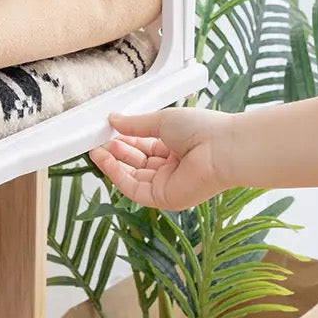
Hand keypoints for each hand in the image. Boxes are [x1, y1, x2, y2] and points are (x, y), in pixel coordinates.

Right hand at [89, 108, 233, 209]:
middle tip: (97, 140)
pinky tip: (105, 161)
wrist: (222, 149)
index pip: (142, 145)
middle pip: (135, 162)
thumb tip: (113, 119)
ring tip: (96, 149)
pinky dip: (117, 176)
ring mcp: (167, 185)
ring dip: (112, 163)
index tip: (106, 131)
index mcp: (174, 148)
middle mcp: (171, 168)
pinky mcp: (163, 198)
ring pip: (132, 176)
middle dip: (116, 151)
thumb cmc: (202, 130)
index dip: (124, 139)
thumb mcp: (162, 120)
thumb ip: (135, 124)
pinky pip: (133, 189)